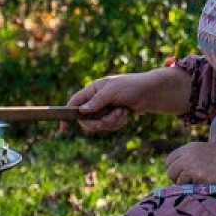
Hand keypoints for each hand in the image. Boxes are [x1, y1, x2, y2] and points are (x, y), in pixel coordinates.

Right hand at [67, 68, 189, 132]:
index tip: (64, 129)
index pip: (74, 103)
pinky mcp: (113, 116)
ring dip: (113, 121)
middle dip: (100, 122)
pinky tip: (127, 114)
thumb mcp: (112, 91)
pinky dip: (119, 122)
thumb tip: (81, 111)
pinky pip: (110, 126)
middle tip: (111, 118)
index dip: (68, 115)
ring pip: (99, 125)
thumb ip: (96, 101)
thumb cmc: (131, 86)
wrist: (151, 93)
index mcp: (93, 90)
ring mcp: (105, 109)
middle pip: (86, 120)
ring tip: (123, 111)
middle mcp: (96, 100)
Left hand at [164, 141, 215, 185]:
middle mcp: (188, 156)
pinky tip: (209, 181)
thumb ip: (190, 157)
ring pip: (179, 181)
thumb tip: (178, 171)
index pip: (169, 160)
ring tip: (201, 180)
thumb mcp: (204, 150)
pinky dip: (198, 187)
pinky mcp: (200, 176)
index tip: (180, 174)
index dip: (173, 169)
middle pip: (170, 172)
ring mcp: (193, 166)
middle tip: (187, 182)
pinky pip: (192, 186)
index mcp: (188, 148)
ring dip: (188, 184)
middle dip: (176, 179)